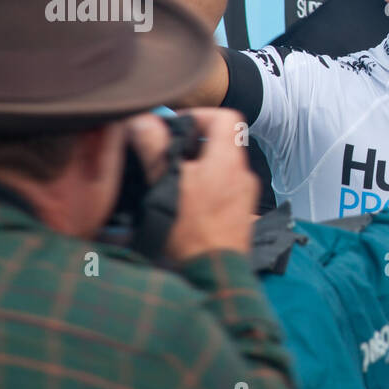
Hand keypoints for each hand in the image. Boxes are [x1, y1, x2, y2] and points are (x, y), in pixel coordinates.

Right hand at [126, 109, 258, 260]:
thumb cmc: (192, 230)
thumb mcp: (166, 185)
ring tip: (173, 181)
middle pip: (222, 142)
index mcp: (229, 160)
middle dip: (193, 144)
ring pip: (222, 167)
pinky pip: (225, 188)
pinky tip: (186, 202)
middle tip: (167, 155)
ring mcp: (245, 195)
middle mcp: (243, 174)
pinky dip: (207, 187)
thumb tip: (142, 121)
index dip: (200, 116)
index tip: (176, 128)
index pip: (226, 117)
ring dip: (198, 167)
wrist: (215, 272)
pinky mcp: (241, 214)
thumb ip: (154, 149)